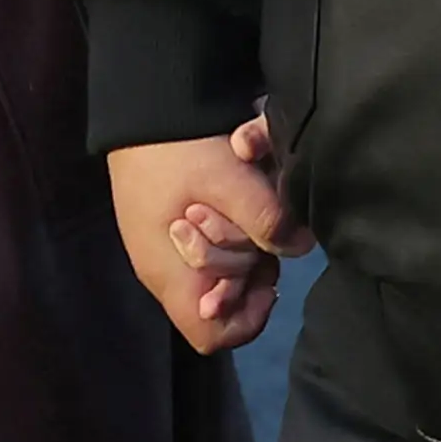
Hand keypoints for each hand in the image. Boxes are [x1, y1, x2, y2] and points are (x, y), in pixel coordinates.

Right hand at [112, 115, 303, 352]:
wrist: (140, 106)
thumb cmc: (177, 150)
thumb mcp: (228, 180)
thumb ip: (267, 219)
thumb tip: (300, 247)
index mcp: (171, 275)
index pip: (212, 335)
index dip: (248, 317)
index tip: (266, 277)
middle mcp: (165, 273)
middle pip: (222, 300)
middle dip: (248, 267)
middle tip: (254, 225)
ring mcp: (164, 252)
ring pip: (220, 272)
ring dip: (242, 244)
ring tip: (246, 204)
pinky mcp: (167, 229)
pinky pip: (209, 247)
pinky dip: (229, 229)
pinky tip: (236, 199)